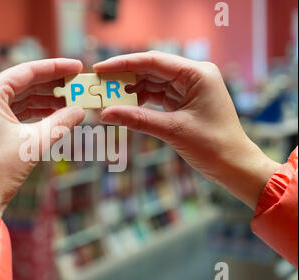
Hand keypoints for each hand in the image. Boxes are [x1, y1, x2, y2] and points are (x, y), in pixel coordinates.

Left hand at [0, 59, 84, 214]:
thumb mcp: (34, 142)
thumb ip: (60, 122)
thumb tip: (80, 110)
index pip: (26, 72)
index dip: (55, 68)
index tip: (76, 66)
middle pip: (24, 84)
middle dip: (52, 85)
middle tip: (77, 84)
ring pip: (21, 99)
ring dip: (45, 100)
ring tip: (71, 101)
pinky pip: (16, 113)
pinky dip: (35, 113)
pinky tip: (55, 115)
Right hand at [95, 51, 278, 208]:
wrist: (234, 165)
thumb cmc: (213, 146)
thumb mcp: (173, 131)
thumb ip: (138, 119)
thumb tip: (105, 114)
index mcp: (197, 73)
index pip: (153, 61)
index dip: (123, 64)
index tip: (100, 69)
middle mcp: (193, 76)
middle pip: (150, 70)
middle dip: (124, 78)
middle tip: (98, 86)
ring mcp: (189, 88)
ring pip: (151, 83)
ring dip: (130, 91)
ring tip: (107, 98)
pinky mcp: (184, 101)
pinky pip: (156, 96)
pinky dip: (140, 101)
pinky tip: (124, 107)